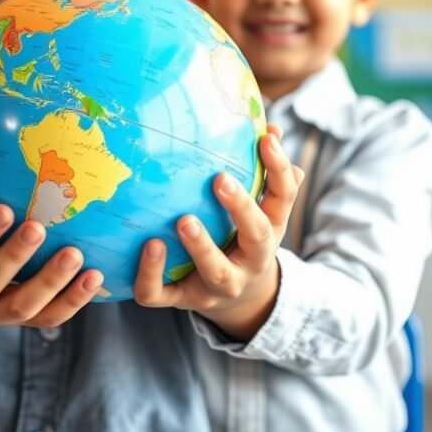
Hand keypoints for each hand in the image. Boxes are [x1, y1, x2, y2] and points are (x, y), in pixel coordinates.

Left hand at [132, 124, 303, 340]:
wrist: (238, 302)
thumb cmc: (243, 238)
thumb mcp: (261, 210)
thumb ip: (266, 174)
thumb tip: (269, 128)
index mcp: (269, 230)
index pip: (283, 198)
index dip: (278, 169)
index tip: (265, 139)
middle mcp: (250, 261)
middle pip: (256, 236)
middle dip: (241, 208)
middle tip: (221, 179)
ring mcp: (218, 284)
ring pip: (214, 271)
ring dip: (201, 247)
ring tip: (184, 220)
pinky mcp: (184, 300)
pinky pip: (163, 292)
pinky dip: (152, 273)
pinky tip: (148, 245)